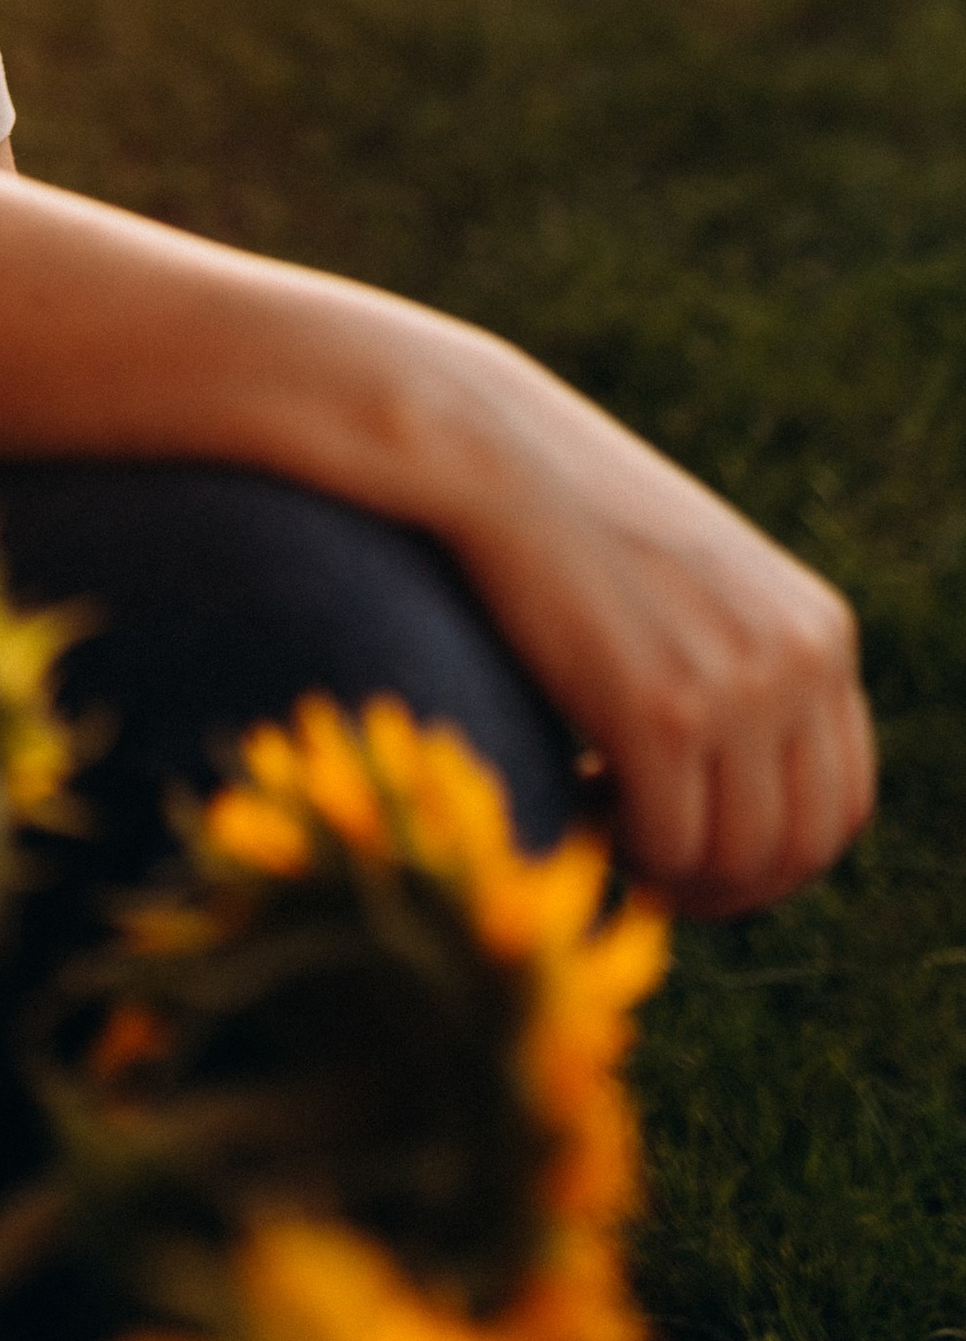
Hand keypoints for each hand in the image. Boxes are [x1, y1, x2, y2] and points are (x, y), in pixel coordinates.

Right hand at [420, 342, 873, 916]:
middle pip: (806, 845)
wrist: (495, 454)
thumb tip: (741, 791)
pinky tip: (576, 793)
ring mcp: (738, 687)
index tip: (700, 853)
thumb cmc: (576, 517)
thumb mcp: (699, 586)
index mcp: (821, 631)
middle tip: (653, 869)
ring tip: (607, 825)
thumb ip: (741, 665)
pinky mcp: (661, 711)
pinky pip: (668, 843)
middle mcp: (801, 661)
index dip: (774, 855)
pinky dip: (623, 851)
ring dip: (673, 871)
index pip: (844, 801)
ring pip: (738, 859)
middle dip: (731, 885)